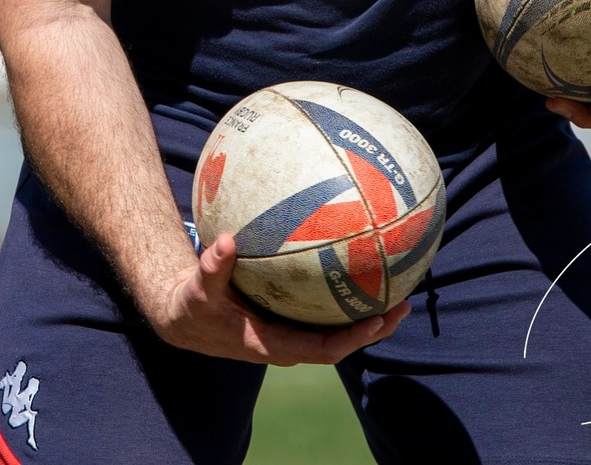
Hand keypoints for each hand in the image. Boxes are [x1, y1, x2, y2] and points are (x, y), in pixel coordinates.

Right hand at [143, 233, 406, 365]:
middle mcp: (289, 344)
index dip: (352, 338)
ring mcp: (291, 333)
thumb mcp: (197, 289)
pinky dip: (344, 296)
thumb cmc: (193, 305)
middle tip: (404, 304)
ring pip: (337, 329)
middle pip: (342, 342)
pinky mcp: (289, 321)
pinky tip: (359, 267)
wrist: (186, 319)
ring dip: (368, 314)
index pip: (323, 350)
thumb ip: (212, 267)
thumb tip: (225, 239)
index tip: (377, 320)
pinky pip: (324, 312)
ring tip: (398, 287)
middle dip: (374, 327)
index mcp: (273, 345)